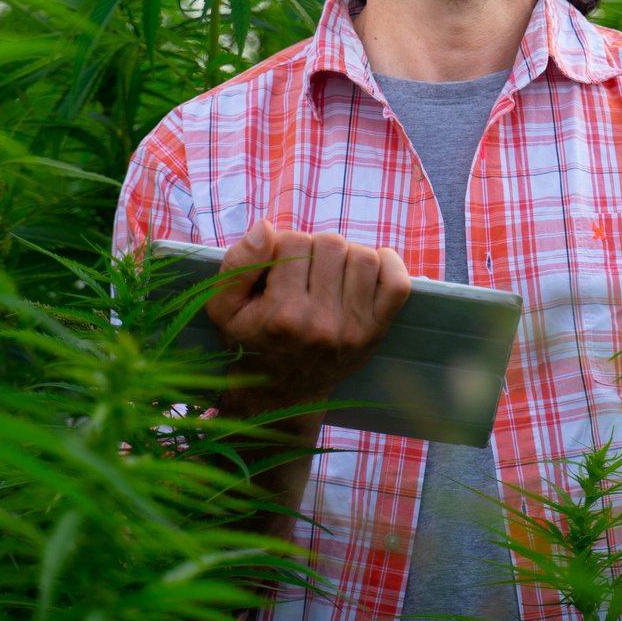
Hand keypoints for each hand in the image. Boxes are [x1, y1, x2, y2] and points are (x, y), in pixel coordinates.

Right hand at [203, 219, 411, 414]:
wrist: (281, 393)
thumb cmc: (251, 341)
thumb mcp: (224, 307)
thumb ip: (238, 263)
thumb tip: (266, 227)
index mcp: (282, 314)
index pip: (293, 241)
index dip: (283, 244)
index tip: (278, 266)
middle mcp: (321, 322)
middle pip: (331, 244)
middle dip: (314, 248)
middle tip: (303, 270)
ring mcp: (353, 328)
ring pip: (362, 256)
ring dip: (345, 256)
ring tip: (328, 273)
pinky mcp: (376, 331)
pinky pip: (397, 283)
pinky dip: (387, 265)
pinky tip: (363, 270)